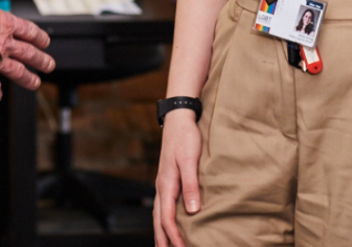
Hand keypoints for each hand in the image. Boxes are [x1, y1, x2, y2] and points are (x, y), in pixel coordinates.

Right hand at [0, 0, 55, 101]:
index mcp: (5, 22)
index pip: (28, 30)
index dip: (38, 36)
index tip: (46, 41)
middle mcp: (4, 42)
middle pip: (28, 53)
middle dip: (40, 59)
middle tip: (49, 65)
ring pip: (17, 71)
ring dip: (27, 78)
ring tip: (36, 83)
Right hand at [153, 109, 201, 246]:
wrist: (178, 117)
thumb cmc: (185, 137)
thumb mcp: (189, 160)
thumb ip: (191, 185)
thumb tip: (192, 211)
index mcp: (166, 184)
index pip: (168, 219)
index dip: (174, 237)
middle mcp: (162, 186)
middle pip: (159, 220)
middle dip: (163, 240)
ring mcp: (163, 182)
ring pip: (159, 214)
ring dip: (161, 232)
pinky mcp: (168, 178)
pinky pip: (163, 205)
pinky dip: (164, 219)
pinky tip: (169, 222)